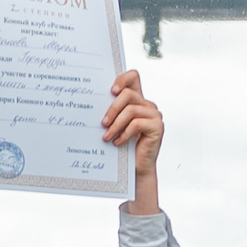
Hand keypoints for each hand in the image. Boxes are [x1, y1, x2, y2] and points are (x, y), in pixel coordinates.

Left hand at [103, 69, 163, 213]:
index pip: (133, 77)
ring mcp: (154, 115)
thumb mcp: (115, 127)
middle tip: (102, 123)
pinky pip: (137, 124)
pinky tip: (118, 142)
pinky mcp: (157, 127)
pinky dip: (124, 134)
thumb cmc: (124, 148)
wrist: (137, 169)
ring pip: (131, 110)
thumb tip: (89, 105)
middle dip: (112, 108)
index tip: (111, 90)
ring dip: (116, 124)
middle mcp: (147, 104)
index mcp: (137, 100)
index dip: (122, 78)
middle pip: (128, 94)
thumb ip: (111, 114)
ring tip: (106, 137)